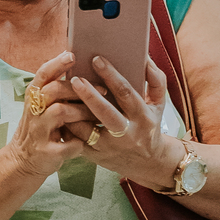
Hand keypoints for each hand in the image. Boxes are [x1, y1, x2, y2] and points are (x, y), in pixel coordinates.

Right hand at [8, 50, 88, 182]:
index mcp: (34, 97)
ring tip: (98, 116)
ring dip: (82, 112)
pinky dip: (79, 143)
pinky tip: (86, 143)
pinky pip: (67, 144)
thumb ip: (57, 90)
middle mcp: (33, 111)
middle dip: (79, 88)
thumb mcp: (43, 107)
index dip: (57, 63)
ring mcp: (38, 131)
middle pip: (54, 90)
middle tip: (103, 90)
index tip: (73, 54)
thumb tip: (79, 64)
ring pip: (60, 112)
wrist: (24, 161)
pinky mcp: (46, 151)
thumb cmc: (42, 128)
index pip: (43, 74)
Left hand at [66, 57, 183, 191]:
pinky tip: (60, 112)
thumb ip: (155, 79)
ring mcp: (110, 147)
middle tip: (74, 79)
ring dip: (72, 112)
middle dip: (89, 95)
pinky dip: (67, 126)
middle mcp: (127, 134)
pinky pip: (77, 141)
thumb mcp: (159, 103)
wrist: (148, 162)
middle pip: (106, 113)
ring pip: (86, 130)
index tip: (97, 59)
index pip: (126, 93)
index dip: (111, 76)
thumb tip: (144, 58)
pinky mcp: (96, 157)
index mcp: (143, 117)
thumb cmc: (149, 124)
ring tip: (61, 95)